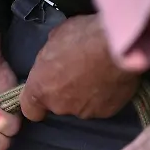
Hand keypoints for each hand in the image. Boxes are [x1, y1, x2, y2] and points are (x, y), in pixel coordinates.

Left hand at [20, 14, 139, 121]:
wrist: (119, 45)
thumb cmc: (83, 36)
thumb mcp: (56, 37)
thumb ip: (51, 54)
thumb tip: (55, 55)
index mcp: (40, 88)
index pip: (30, 110)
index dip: (37, 102)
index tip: (46, 90)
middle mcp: (59, 105)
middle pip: (58, 104)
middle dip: (65, 91)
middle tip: (78, 71)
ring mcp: (83, 111)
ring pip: (80, 105)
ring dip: (85, 93)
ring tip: (98, 73)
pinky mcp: (106, 112)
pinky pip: (101, 105)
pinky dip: (104, 96)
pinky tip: (111, 79)